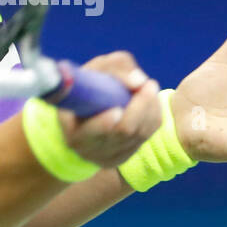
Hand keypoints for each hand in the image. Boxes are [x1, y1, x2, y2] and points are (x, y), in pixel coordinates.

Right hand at [56, 52, 161, 168]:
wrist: (83, 112)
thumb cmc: (86, 87)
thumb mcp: (92, 71)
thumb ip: (113, 68)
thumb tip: (139, 81)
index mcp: (74, 134)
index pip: (90, 133)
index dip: (103, 123)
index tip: (117, 109)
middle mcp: (90, 151)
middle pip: (123, 132)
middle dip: (140, 106)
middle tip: (148, 83)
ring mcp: (109, 157)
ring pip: (140, 133)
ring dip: (150, 108)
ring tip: (149, 87)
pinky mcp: (125, 156)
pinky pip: (147, 135)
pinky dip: (153, 115)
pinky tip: (151, 101)